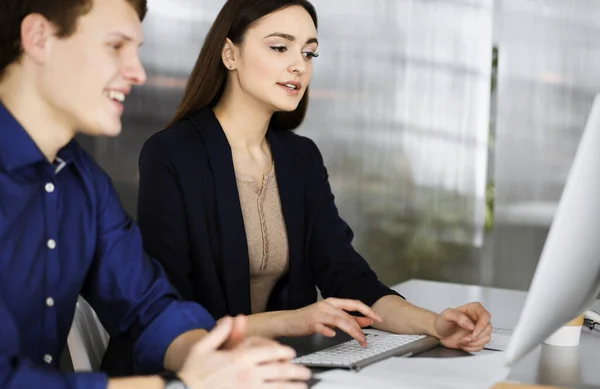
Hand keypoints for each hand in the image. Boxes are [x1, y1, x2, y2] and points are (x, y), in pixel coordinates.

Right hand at [178, 317, 310, 388]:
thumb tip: (231, 319)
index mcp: (240, 358)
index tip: (291, 355)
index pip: (270, 352)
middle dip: (296, 372)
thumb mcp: (202, 348)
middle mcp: (248, 374)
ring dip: (293, 387)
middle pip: (280, 371)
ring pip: (278, 388)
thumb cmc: (192, 373)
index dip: (284, 353)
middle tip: (305, 373)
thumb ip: (220, 332)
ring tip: (302, 387)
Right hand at [284, 298, 382, 346]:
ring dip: (351, 331)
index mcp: (333, 302)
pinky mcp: (310, 322)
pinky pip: (321, 326)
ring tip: (359, 340)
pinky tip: (332, 335)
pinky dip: (327, 330)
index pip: (354, 303)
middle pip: (348, 315)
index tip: (378, 318)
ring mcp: (318, 313)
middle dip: (360, 328)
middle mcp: (327, 305)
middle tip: (366, 339)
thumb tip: (366, 320)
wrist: (289, 320)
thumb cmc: (310, 318)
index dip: (368, 310)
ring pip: (339, 320)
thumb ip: (348, 318)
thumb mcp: (331, 316)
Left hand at [433, 302, 491, 351]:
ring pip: (486, 338)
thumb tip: (471, 325)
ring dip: (473, 343)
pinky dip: (472, 347)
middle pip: (488, 328)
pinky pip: (481, 346)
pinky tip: (463, 344)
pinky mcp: (477, 339)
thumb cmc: (442, 321)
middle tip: (464, 338)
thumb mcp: (447, 315)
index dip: (481, 325)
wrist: (439, 332)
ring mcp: (479, 329)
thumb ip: (458, 317)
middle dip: (475, 336)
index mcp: (474, 309)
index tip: (473, 331)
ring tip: (462, 340)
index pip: (486, 316)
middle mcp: (478, 318)